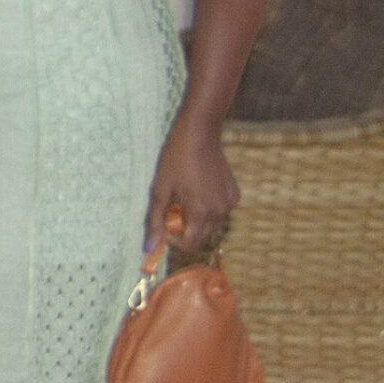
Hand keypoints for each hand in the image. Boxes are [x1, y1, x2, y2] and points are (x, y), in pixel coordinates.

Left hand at [144, 114, 236, 255]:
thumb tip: (149, 248)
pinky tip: (198, 190)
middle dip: (184, 228)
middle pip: (201, 236)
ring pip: (211, 225)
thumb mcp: (159, 190)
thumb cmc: (175, 160)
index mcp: (201, 211)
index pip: (191, 245)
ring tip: (184, 196)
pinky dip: (207, 209)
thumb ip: (154, 221)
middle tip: (172, 207)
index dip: (174, 240)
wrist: (199, 134)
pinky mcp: (234, 195)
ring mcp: (230, 203)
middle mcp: (220, 211)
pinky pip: (220, 212)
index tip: (164, 225)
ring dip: (196, 219)